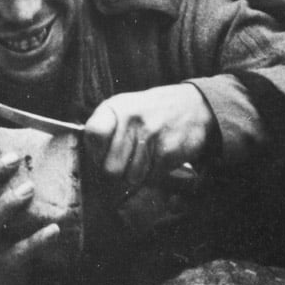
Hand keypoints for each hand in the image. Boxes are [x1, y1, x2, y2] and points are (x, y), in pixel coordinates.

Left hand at [84, 83, 216, 187]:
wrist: (194, 106)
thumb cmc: (152, 112)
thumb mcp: (125, 108)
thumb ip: (105, 129)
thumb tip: (90, 159)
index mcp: (116, 108)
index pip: (93, 134)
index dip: (95, 152)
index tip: (102, 154)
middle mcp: (132, 120)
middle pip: (110, 168)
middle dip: (117, 172)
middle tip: (125, 164)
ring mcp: (150, 135)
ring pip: (131, 177)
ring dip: (137, 175)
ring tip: (145, 158)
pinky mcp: (167, 152)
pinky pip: (150, 178)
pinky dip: (153, 174)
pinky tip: (158, 159)